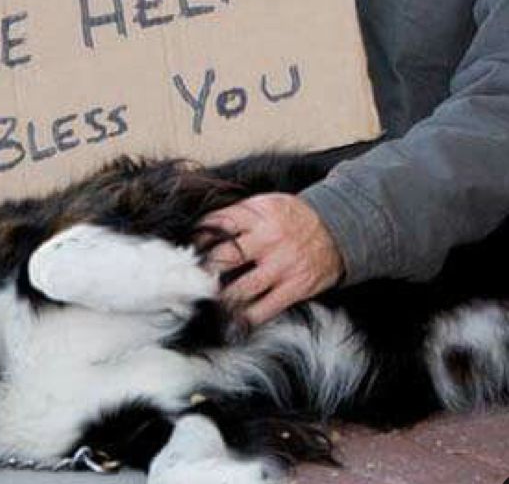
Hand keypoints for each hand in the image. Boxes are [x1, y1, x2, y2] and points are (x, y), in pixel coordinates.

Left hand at [199, 194, 342, 325]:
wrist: (337, 228)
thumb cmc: (292, 216)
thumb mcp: (265, 203)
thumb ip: (238, 215)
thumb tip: (203, 230)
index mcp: (257, 214)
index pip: (218, 225)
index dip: (198, 239)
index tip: (185, 252)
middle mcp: (268, 239)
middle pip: (225, 257)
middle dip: (204, 271)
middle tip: (188, 281)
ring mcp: (282, 265)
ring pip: (242, 288)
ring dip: (221, 298)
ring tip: (205, 303)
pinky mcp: (296, 287)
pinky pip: (266, 308)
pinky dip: (247, 317)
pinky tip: (233, 321)